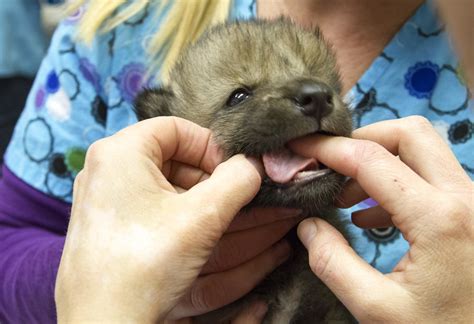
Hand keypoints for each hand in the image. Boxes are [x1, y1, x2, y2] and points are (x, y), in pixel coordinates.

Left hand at [55, 117, 295, 322]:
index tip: (236, 172)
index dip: (213, 147)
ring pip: (171, 191)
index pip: (177, 129)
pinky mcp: (115, 229)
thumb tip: (256, 165)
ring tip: (248, 218)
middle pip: (175, 161)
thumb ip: (238, 180)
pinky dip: (189, 219)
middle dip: (218, 181)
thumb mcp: (202, 216)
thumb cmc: (144, 266)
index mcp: (120, 153)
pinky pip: (158, 213)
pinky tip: (218, 234)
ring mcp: (109, 203)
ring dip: (211, 203)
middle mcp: (108, 172)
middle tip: (246, 198)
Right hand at [290, 116, 472, 322]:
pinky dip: (395, 184)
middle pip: (410, 134)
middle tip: (330, 166)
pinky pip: (431, 178)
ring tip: (345, 198)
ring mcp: (472, 203)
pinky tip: (371, 217)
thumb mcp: (377, 309)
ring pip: (423, 151)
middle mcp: (463, 198)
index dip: (328, 149)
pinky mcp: (471, 213)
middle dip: (361, 140)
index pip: (371, 159)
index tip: (301, 148)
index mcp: (437, 219)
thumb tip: (308, 225)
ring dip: (378, 164)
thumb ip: (333, 263)